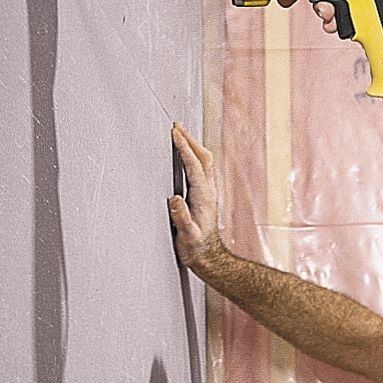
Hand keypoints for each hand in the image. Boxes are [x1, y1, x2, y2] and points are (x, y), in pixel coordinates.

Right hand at [168, 121, 222, 272]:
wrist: (208, 257)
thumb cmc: (196, 249)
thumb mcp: (187, 236)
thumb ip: (181, 218)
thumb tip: (174, 199)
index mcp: (203, 198)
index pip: (194, 166)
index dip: (185, 148)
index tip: (175, 133)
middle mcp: (208, 191)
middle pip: (203, 158)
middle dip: (190, 139)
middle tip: (177, 125)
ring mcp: (208, 192)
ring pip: (204, 161)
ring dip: (193, 145)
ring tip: (180, 132)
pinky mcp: (205, 195)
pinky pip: (201, 168)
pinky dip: (193, 155)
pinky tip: (186, 153)